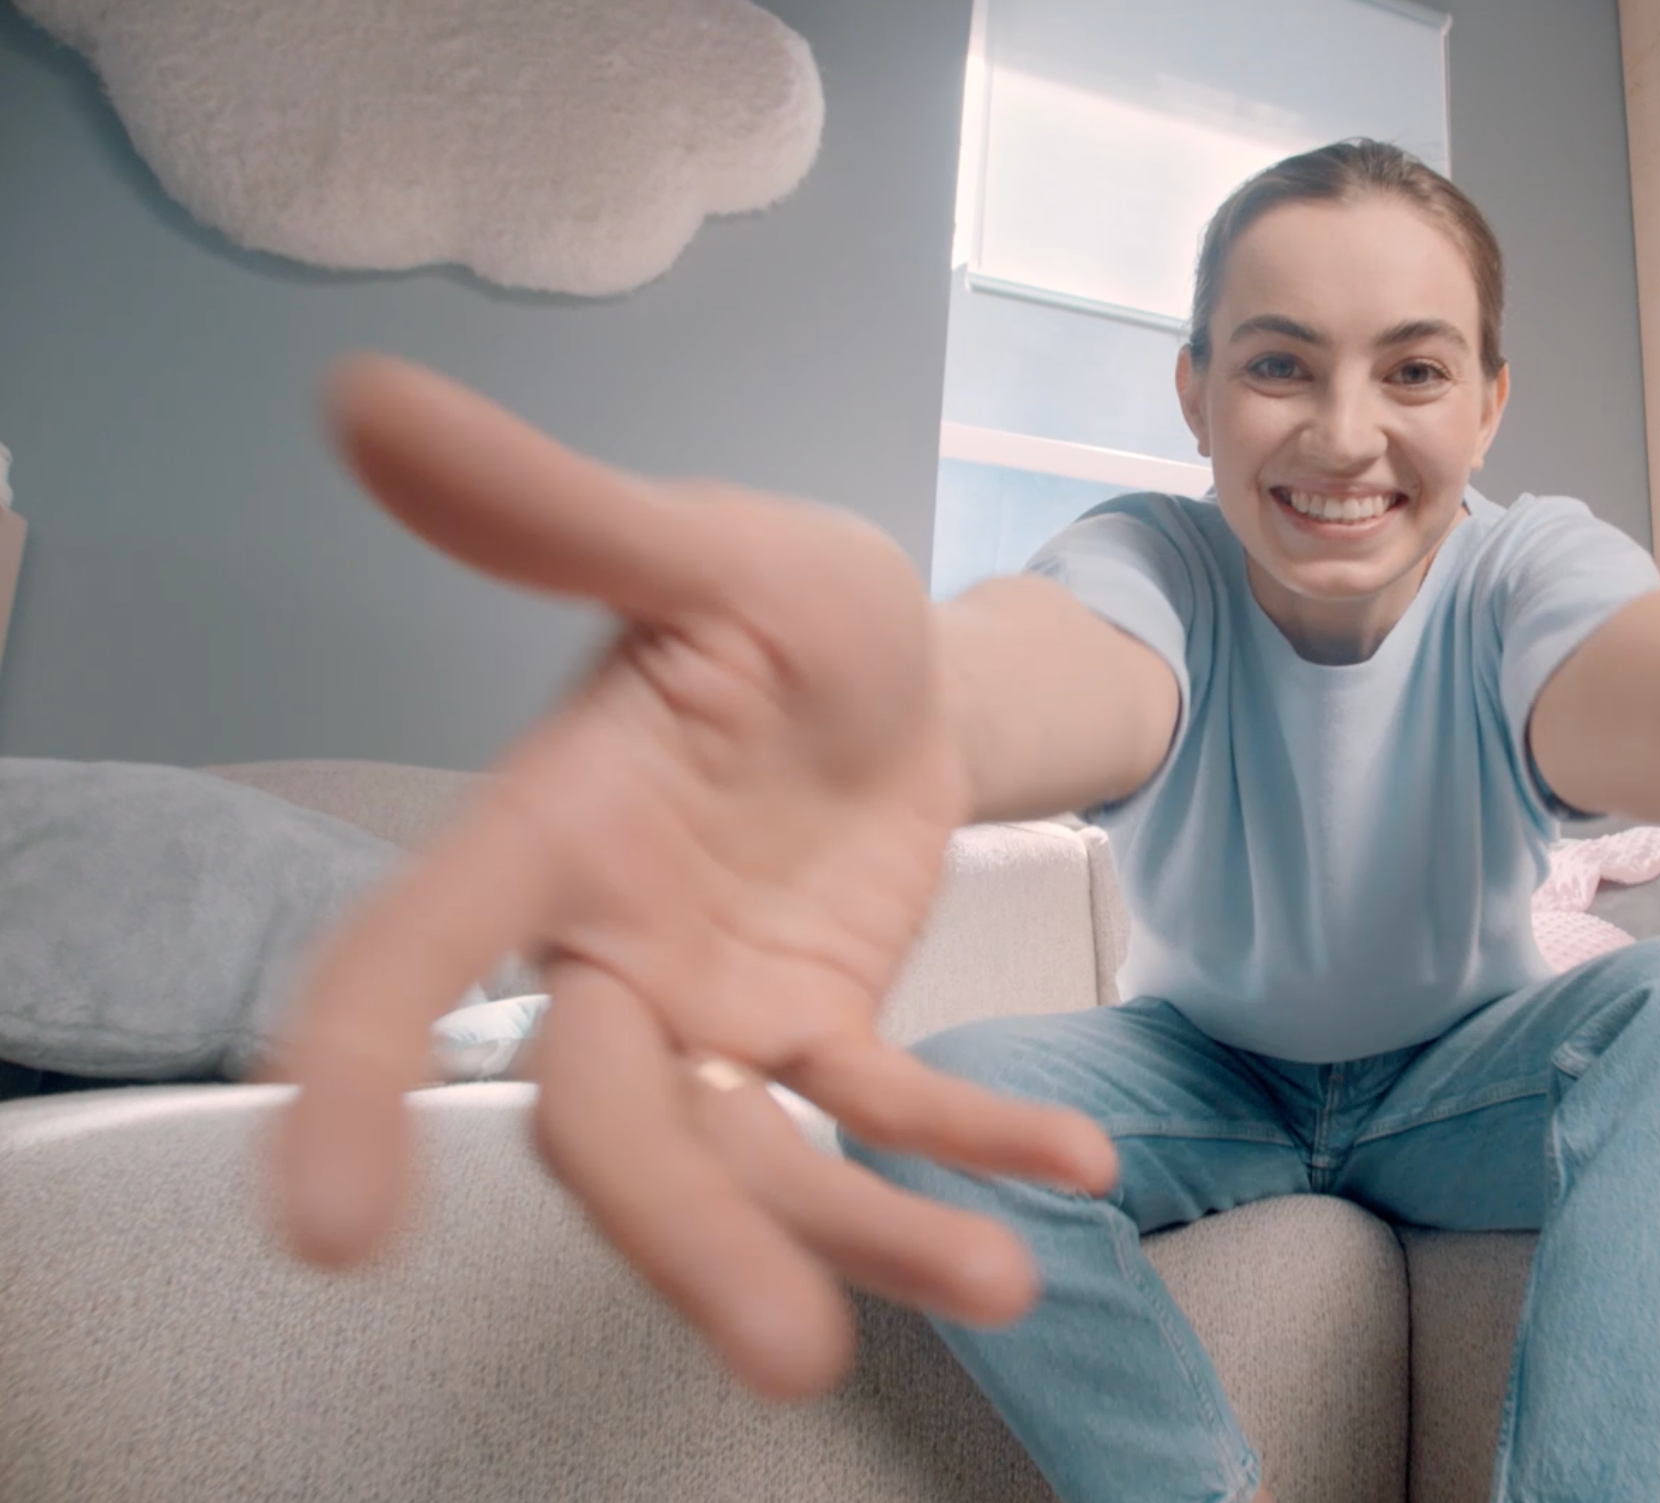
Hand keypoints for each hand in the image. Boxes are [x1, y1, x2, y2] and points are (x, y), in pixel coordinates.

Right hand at [261, 357, 1117, 1398]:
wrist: (905, 659)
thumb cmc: (782, 606)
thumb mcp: (707, 551)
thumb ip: (557, 513)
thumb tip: (368, 399)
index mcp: (550, 834)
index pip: (419, 960)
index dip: (364, 1079)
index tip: (331, 1224)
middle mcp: (609, 951)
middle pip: (608, 1120)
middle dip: (690, 1234)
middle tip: (785, 1351)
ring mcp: (715, 1008)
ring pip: (751, 1156)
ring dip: (862, 1227)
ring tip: (996, 1279)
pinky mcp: (821, 1030)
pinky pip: (887, 1106)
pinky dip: (972, 1139)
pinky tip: (1073, 1167)